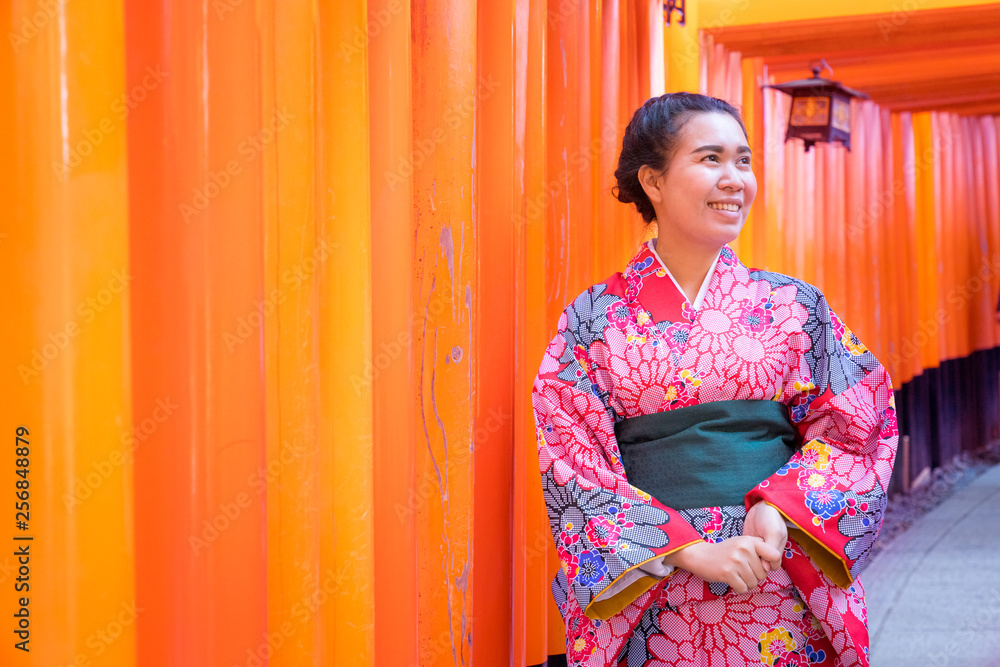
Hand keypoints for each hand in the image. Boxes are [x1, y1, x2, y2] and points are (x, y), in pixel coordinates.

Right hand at [661, 536, 779, 593]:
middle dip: (755, 577)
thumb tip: (774, 565)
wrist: (699, 555)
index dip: (773, 565)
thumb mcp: (742, 543)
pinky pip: (743, 589)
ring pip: (754, 583)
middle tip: (742, 571)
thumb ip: (758, 549)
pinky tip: (731, 580)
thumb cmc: (724, 551)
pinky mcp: (727, 573)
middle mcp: (744, 549)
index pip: (775, 555)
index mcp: (750, 541)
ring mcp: (735, 561)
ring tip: (736, 575)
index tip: (765, 568)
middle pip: (763, 575)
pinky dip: (739, 588)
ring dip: (746, 583)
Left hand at [742, 500, 786, 571]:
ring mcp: (757, 549)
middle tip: (746, 557)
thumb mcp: (773, 531)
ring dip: (746, 559)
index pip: (771, 567)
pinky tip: (737, 548)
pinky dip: (741, 554)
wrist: (762, 504)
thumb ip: (771, 548)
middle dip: (754, 564)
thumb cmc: (770, 517)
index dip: (764, 567)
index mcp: (776, 550)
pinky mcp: (748, 545)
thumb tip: (767, 568)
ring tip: (740, 553)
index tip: (755, 560)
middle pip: (761, 566)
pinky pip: (745, 554)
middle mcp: (768, 552)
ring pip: (752, 562)